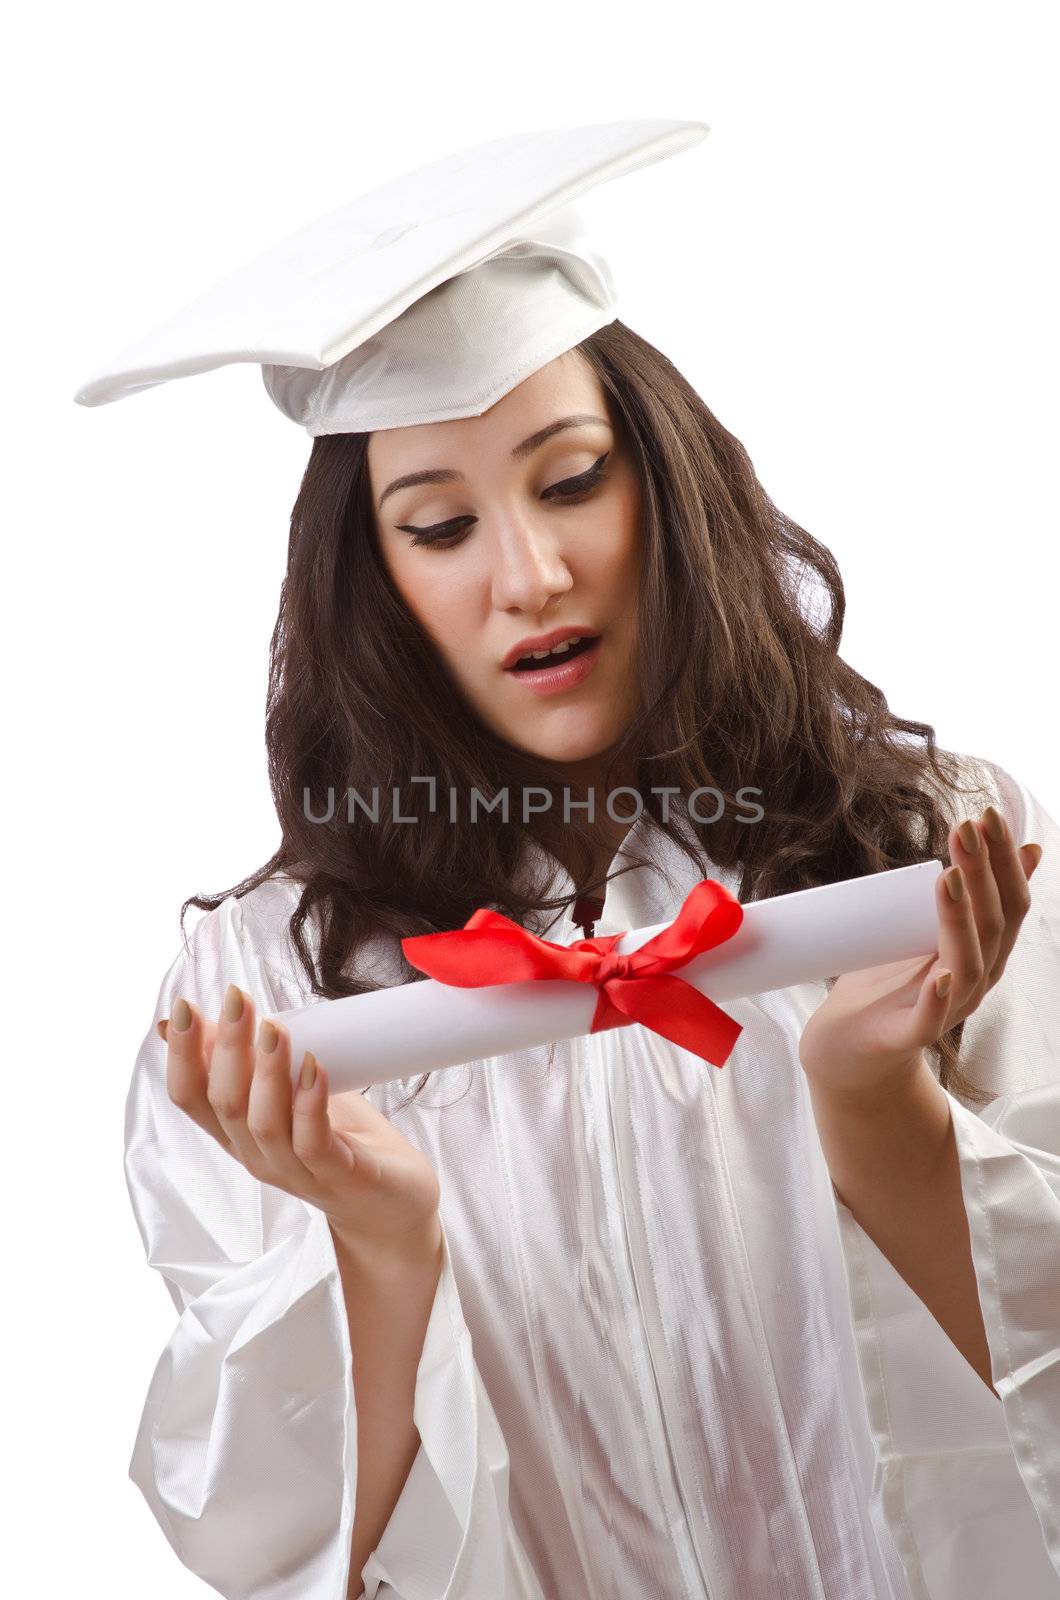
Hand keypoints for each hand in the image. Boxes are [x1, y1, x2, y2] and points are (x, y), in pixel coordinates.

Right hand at [158, 984, 441, 1251]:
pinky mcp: (338, 1177)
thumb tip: (187, 1020)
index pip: (190, 1098)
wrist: (392, 1202)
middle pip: (225, 1104)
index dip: (182, 1055)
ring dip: (267, 1073)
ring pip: (264, 1124)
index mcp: (237, 1134)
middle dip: (227, 1048)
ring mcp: (295, 1172)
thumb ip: (248, 1060)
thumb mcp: (289, 1089)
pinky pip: (314, 1143)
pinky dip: (310, 1104)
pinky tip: (316, 1067)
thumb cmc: (340, 1136)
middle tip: (237, 999)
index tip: (185, 1006)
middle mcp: (256, 1155)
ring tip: (274, 1028)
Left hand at [799, 805, 1043, 1094]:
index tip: (988, 815)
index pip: (1010, 904)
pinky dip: (937, 997)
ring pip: (966, 966)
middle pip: (992, 926)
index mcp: (983, 953)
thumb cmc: (888, 983)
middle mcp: (975, 981)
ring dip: (958, 920)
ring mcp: (946, 1011)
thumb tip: (1026, 847)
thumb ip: (966, 895)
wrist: (849, 1052)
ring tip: (946, 878)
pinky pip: (930, 1019)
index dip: (1003, 861)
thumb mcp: (929, 930)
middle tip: (966, 827)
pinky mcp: (908, 1037)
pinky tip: (940, 975)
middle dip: (981, 874)